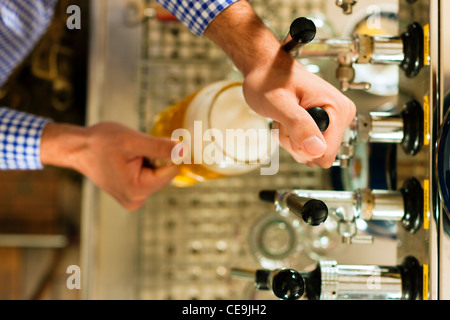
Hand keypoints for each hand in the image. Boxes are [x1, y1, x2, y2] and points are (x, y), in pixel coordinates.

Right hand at [40, 122, 178, 210]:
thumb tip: (184, 150)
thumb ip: (160, 147)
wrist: (77, 148)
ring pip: (157, 174)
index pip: (171, 171)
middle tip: (134, 150)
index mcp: (138, 190)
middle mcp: (136, 199)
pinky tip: (127, 160)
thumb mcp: (132, 140)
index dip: (166, 154)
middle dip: (155, 158)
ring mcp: (133, 199)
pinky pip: (148, 177)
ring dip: (149, 160)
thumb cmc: (100, 143)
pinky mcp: (131, 194)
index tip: (151, 144)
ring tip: (127, 156)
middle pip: (164, 174)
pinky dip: (143, 165)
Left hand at [204, 0, 355, 167]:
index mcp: (337, 109)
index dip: (302, 147)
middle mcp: (340, 115)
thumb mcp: (279, 102)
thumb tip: (317, 149)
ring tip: (286, 119)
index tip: (291, 125)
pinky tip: (289, 122)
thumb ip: (298, 124)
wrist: (267, 70)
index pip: (326, 154)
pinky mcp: (324, 125)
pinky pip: (309, 148)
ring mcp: (333, 121)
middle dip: (296, 143)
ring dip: (292, 141)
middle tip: (285, 120)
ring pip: (312, 154)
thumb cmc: (270, 80)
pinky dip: (293, 139)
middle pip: (319, 155)